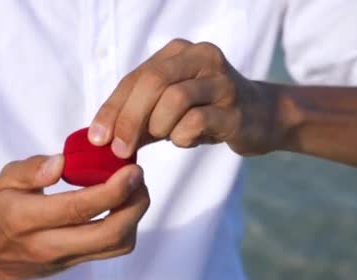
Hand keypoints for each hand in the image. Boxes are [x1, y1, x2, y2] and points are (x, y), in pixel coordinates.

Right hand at [0, 155, 149, 279]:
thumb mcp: (5, 179)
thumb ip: (33, 168)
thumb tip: (63, 161)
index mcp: (25, 218)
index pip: (78, 208)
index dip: (112, 190)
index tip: (132, 170)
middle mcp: (46, 244)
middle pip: (107, 234)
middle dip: (134, 205)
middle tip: (139, 179)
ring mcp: (63, 259)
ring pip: (115, 246)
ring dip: (134, 218)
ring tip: (134, 190)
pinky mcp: (73, 265)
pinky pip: (110, 250)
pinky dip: (126, 228)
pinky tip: (122, 206)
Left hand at [88, 39, 286, 156]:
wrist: (259, 117)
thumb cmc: (203, 111)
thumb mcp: (165, 109)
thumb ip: (135, 117)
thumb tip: (99, 139)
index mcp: (177, 52)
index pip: (134, 78)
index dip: (112, 109)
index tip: (97, 138)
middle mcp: (201, 57)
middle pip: (152, 83)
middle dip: (129, 119)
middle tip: (119, 150)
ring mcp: (221, 81)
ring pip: (174, 99)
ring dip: (159, 127)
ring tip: (164, 137)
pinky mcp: (235, 108)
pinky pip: (197, 122)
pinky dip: (183, 137)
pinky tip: (186, 140)